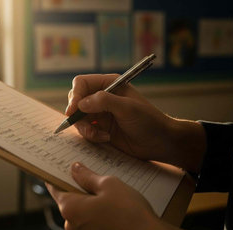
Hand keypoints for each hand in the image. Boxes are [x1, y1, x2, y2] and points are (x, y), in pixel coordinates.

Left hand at [46, 162, 186, 229]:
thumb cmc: (130, 213)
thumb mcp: (109, 185)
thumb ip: (87, 176)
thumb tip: (74, 169)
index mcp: (70, 208)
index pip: (55, 189)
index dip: (56, 177)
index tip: (56, 170)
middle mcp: (72, 227)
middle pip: (70, 203)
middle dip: (80, 192)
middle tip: (96, 182)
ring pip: (82, 217)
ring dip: (91, 207)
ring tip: (111, 200)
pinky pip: (92, 228)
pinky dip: (99, 220)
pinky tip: (115, 214)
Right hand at [66, 74, 205, 171]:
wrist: (160, 142)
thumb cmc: (149, 121)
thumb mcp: (127, 108)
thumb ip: (104, 101)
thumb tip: (80, 103)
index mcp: (109, 84)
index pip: (82, 83)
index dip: (75, 96)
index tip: (73, 111)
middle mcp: (102, 97)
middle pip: (76, 100)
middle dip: (77, 115)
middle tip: (86, 127)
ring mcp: (100, 113)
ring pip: (78, 118)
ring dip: (85, 128)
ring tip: (100, 135)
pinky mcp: (100, 128)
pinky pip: (85, 130)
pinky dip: (91, 136)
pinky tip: (106, 138)